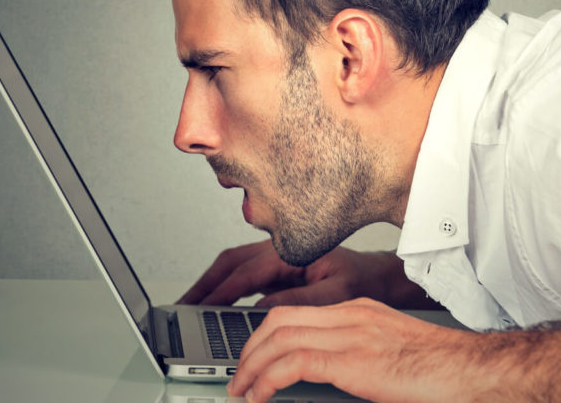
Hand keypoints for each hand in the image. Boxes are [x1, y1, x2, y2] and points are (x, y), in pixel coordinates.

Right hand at [178, 239, 436, 307]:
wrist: (380, 278)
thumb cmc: (363, 282)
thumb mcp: (335, 295)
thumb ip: (299, 300)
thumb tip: (262, 307)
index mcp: (291, 253)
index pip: (244, 273)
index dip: (218, 293)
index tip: (198, 309)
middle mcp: (281, 251)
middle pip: (229, 264)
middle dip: (202, 284)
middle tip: (180, 306)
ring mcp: (278, 259)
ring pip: (233, 267)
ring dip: (210, 284)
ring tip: (190, 305)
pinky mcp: (279, 270)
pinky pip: (243, 275)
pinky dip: (224, 288)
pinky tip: (215, 304)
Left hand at [227, 298, 487, 402]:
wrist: (476, 372)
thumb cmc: (443, 372)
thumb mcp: (392, 359)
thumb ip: (360, 363)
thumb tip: (329, 383)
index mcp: (362, 313)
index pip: (298, 312)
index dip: (266, 336)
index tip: (254, 360)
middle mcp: (354, 315)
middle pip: (280, 318)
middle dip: (250, 347)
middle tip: (239, 376)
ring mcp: (354, 333)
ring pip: (280, 336)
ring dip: (251, 364)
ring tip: (241, 389)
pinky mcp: (354, 359)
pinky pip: (294, 362)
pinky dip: (267, 378)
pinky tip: (259, 395)